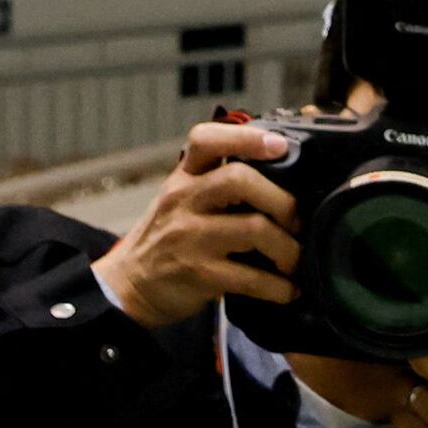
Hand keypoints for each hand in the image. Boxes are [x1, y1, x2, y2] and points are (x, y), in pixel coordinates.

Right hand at [92, 119, 303, 325]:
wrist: (130, 285)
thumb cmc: (167, 239)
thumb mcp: (182, 199)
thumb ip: (218, 182)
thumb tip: (282, 177)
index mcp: (183, 177)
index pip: (206, 139)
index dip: (246, 137)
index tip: (280, 145)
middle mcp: (184, 200)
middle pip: (240, 179)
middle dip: (282, 200)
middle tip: (297, 222)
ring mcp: (190, 237)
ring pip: (255, 228)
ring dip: (288, 248)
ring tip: (294, 259)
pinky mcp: (199, 274)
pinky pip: (252, 278)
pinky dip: (280, 287)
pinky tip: (287, 290)